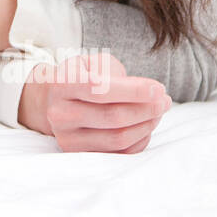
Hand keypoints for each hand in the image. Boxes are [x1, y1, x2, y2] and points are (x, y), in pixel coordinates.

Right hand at [17, 52, 170, 152]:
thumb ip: (115, 72)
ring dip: (147, 125)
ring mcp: (68, 137)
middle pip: (113, 117)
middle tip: (164, 100)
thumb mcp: (92, 62)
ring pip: (118, 138)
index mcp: (62, 84)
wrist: (52, 101)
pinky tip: (146, 125)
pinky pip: (120, 153)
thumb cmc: (80, 77)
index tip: (158, 88)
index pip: (101, 90)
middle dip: (147, 109)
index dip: (134, 91)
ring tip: (158, 111)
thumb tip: (148, 93)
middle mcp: (60, 113)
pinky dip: (140, 139)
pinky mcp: (80, 154)